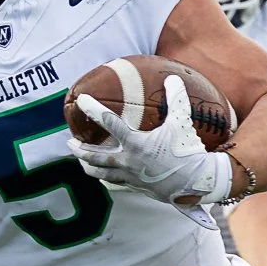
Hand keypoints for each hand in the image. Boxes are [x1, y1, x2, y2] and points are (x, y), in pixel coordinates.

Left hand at [68, 74, 230, 209]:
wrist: (196, 183)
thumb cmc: (187, 151)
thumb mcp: (182, 122)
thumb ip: (177, 99)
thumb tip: (173, 78)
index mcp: (135, 144)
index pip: (109, 122)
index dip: (93, 109)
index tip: (81, 100)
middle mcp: (128, 161)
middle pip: (95, 156)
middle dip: (79, 149)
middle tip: (70, 142)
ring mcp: (130, 177)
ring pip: (101, 173)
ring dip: (89, 166)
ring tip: (81, 161)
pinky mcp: (137, 187)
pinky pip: (115, 182)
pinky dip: (105, 178)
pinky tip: (103, 176)